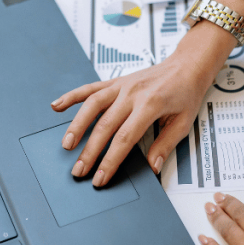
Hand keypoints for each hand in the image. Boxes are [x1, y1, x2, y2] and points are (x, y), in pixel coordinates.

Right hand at [51, 23, 227, 186]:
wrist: (187, 66)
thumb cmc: (186, 93)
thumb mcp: (183, 122)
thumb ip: (165, 145)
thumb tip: (152, 166)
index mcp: (150, 105)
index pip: (124, 139)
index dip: (109, 161)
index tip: (100, 178)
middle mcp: (132, 94)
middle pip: (104, 126)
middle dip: (89, 152)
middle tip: (79, 171)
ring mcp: (121, 86)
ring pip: (92, 106)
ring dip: (77, 126)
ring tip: (66, 145)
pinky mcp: (116, 81)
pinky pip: (90, 88)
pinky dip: (72, 96)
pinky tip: (57, 106)